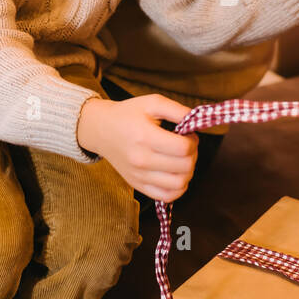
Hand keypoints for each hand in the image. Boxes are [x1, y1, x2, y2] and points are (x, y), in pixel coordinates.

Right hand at [76, 93, 197, 202]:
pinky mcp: (137, 185)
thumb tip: (197, 122)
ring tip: (181, 160)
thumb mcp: (152, 102)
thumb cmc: (128, 114)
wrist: (101, 129)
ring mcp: (139, 175)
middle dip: (193, 155)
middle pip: (184, 166)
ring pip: (179, 184)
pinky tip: (176, 175)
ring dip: (188, 172)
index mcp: (145, 136)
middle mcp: (141, 159)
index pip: (183, 148)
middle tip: (185, 146)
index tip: (188, 135)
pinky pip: (166, 196)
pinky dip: (178, 188)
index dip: (193, 141)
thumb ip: (178, 110)